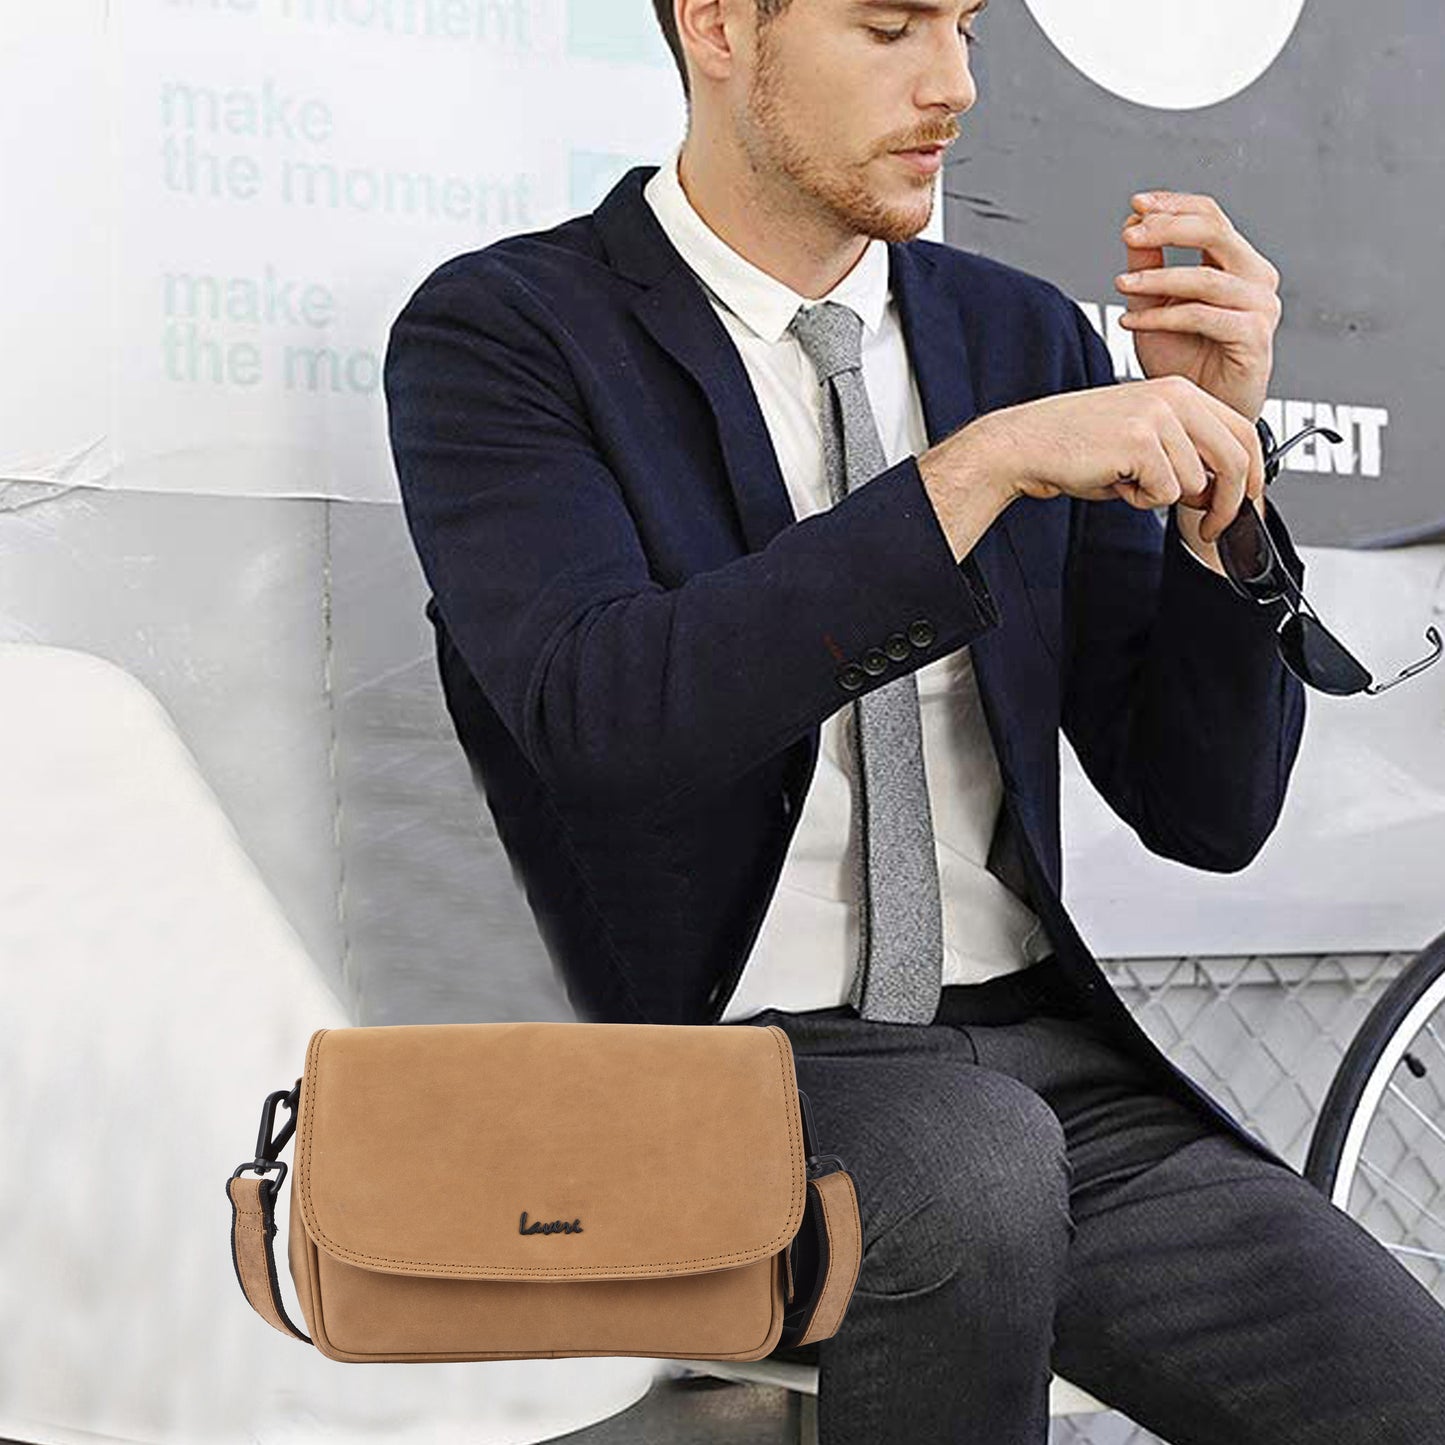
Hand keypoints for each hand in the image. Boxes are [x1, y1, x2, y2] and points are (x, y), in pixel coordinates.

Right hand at [935, 375, 1265, 544]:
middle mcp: (1175, 397)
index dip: (1253, 474)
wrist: (1026, 444)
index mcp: (1180, 391)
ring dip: (1160, 497)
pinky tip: (1114, 481)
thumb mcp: (1143, 441)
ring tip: (1126, 480)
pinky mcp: (1141, 442)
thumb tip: (1219, 493)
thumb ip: (1184, 456)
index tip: (1247, 501)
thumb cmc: (1077, 445)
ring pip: (1194, 483)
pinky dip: (1139, 500)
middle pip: (1234, 459)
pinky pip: (1164, 493)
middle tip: (1212, 529)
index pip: (1243, 431)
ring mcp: (1159, 416)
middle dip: (1228, 504)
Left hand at [1117, 191, 1280, 424]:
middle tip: (1129, 236)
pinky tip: (1130, 322)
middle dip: (1167, 228)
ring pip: (1204, 277)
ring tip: (1121, 286)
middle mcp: (1256, 278)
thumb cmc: (1183, 362)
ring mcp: (1260, 307)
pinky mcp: (1254, 337)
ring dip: (1156, 279)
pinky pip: (1202, 317)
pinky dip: (1161, 317)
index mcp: (1237, 263)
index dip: (1174, 205)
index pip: (1210, 216)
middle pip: (1215, 231)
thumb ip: (1146, 267)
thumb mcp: (1153, 307)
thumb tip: (1132, 221)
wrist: (1200, 412)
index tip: (1136, 204)